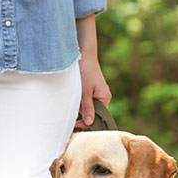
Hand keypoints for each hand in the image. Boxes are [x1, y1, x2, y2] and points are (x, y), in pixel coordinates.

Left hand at [73, 14, 110, 128]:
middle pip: (92, 112)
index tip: (75, 123)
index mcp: (105, 97)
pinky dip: (79, 100)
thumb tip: (90, 123)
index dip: (87, 121)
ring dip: (79, 105)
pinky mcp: (91, 89)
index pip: (99, 116)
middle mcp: (103, 96)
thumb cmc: (86, 71)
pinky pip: (85, 100)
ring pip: (87, 106)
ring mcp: (97, 93)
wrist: (84, 55)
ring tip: (73, 97)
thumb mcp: (85, 92)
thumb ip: (87, 108)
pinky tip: (74, 94)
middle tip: (73, 108)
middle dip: (82, 113)